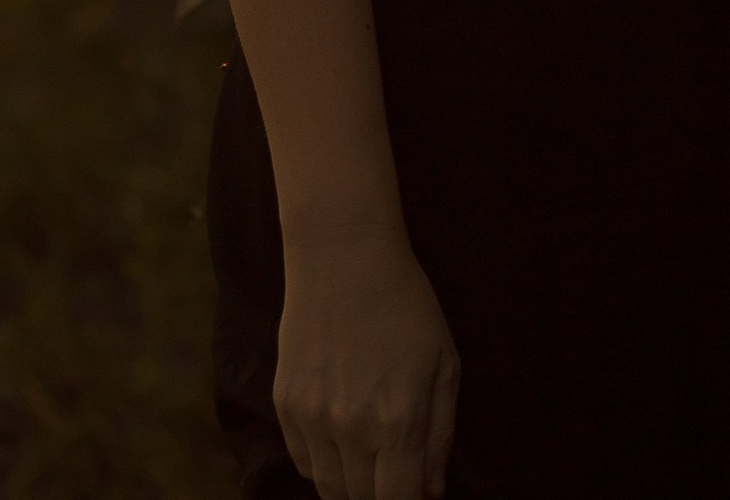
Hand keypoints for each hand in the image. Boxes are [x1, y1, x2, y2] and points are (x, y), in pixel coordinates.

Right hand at [275, 223, 459, 498]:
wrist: (342, 254)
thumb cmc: (405, 304)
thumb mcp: (444, 363)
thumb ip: (440, 436)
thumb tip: (431, 493)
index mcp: (397, 420)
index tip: (413, 492)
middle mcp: (351, 428)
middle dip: (383, 494)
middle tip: (394, 470)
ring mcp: (312, 418)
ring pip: (329, 488)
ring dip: (352, 484)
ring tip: (369, 454)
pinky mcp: (285, 404)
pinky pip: (302, 462)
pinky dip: (322, 463)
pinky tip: (340, 437)